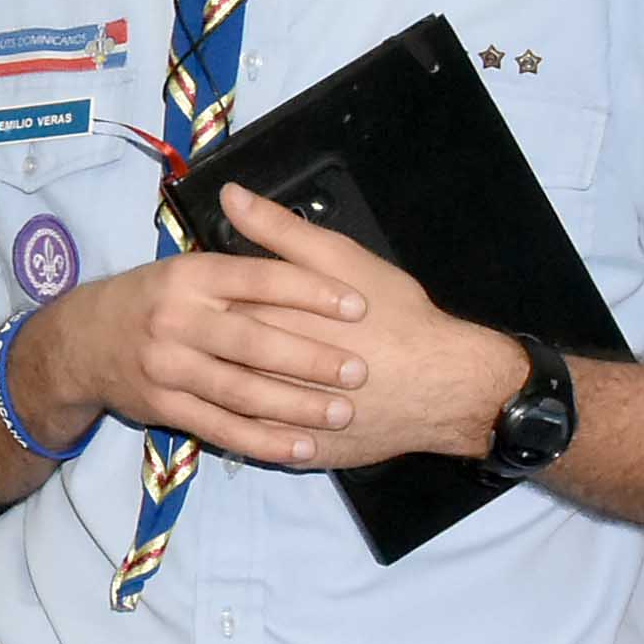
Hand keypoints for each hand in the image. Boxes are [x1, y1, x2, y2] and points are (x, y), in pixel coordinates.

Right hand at [3, 243, 374, 461]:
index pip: (259, 279)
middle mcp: (176, 319)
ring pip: (240, 391)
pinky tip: (300, 447)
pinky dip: (263, 441)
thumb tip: (258, 205)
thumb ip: (235, 249)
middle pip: (253, 341)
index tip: (357, 305)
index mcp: (190, 275)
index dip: (311, 291)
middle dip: (311, 357)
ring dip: (295, 405)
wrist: (80, 343)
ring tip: (341, 412)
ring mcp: (167, 367)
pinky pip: (220, 428)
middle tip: (358, 369)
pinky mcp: (163, 407)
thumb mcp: (185, 266)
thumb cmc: (149, 299)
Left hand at [203, 193, 533, 465]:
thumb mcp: (341, 258)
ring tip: (218, 368)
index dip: (201, 295)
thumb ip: (279, 229)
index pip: (212, 303)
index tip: (201, 292)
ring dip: (214, 386)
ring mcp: (278, 413)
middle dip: (203, 341)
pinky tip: (239, 411)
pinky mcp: (294, 448)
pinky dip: (240, 426)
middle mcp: (265, 366)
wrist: (443, 385)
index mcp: (270, 314)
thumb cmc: (396, 316)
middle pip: (212, 352)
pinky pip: (250, 440)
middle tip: (204, 331)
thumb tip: (229, 195)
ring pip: (224, 401)